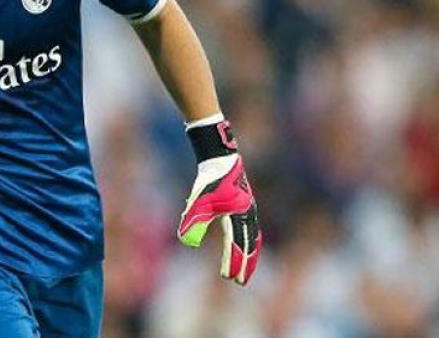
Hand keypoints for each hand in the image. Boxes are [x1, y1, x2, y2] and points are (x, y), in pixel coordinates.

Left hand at [177, 120, 261, 285]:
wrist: (222, 158)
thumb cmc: (209, 179)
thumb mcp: (198, 201)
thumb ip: (193, 221)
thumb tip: (187, 243)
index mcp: (239, 216)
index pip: (237, 245)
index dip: (233, 262)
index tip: (228, 278)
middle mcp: (248, 215)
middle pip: (249, 245)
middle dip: (245, 263)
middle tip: (240, 281)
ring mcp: (249, 210)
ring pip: (252, 238)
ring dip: (248, 254)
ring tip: (244, 268)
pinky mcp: (245, 206)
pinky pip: (250, 229)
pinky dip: (248, 241)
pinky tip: (242, 246)